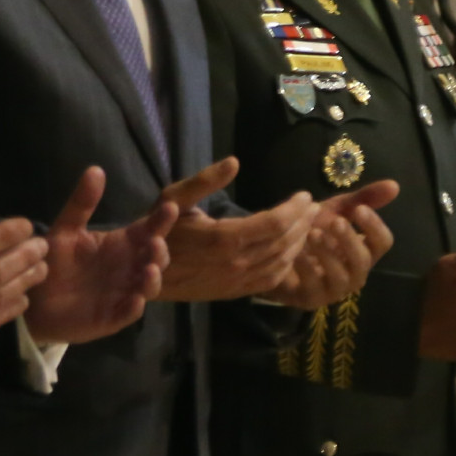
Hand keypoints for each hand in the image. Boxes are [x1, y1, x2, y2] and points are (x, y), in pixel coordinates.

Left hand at [22, 167, 176, 343]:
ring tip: (149, 270)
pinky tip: (134, 300)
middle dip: (160, 251)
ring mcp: (123, 293)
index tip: (169, 207)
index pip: (149, 230)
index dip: (161, 220)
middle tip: (155, 243)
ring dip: (153, 279)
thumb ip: (81, 203)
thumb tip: (96, 169)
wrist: (32, 301)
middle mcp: (129, 268)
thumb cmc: (53, 263)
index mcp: (122, 245)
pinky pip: (129, 314)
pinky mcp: (112, 317)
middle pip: (156, 258)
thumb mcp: (65, 230)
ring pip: (149, 286)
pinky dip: (134, 307)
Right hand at [157, 158, 320, 302]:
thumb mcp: (175, 197)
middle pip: (284, 242)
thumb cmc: (160, 228)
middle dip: (303, 223)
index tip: (305, 195)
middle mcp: (235, 263)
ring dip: (300, 242)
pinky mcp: (235, 293)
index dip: (295, 209)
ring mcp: (237, 281)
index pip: (275, 223)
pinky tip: (293, 250)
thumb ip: (205, 180)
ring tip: (308, 224)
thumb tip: (235, 162)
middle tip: (313, 207)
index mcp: (224, 237)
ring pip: (282, 262)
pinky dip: (288, 264)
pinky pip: (271, 280)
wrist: (142, 271)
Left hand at [258, 181, 398, 308]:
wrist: (277, 252)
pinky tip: (296, 250)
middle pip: (363, 261)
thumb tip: (395, 185)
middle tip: (335, 222)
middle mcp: (355, 273)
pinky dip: (306, 267)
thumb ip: (363, 199)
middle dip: (350, 240)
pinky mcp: (312, 299)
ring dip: (328, 254)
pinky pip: (314, 286)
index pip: (383, 242)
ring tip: (312, 234)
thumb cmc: (313, 232)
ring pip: (341, 277)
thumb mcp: (337, 211)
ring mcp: (334, 289)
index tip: (359, 209)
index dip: (374, 226)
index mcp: (364, 251)